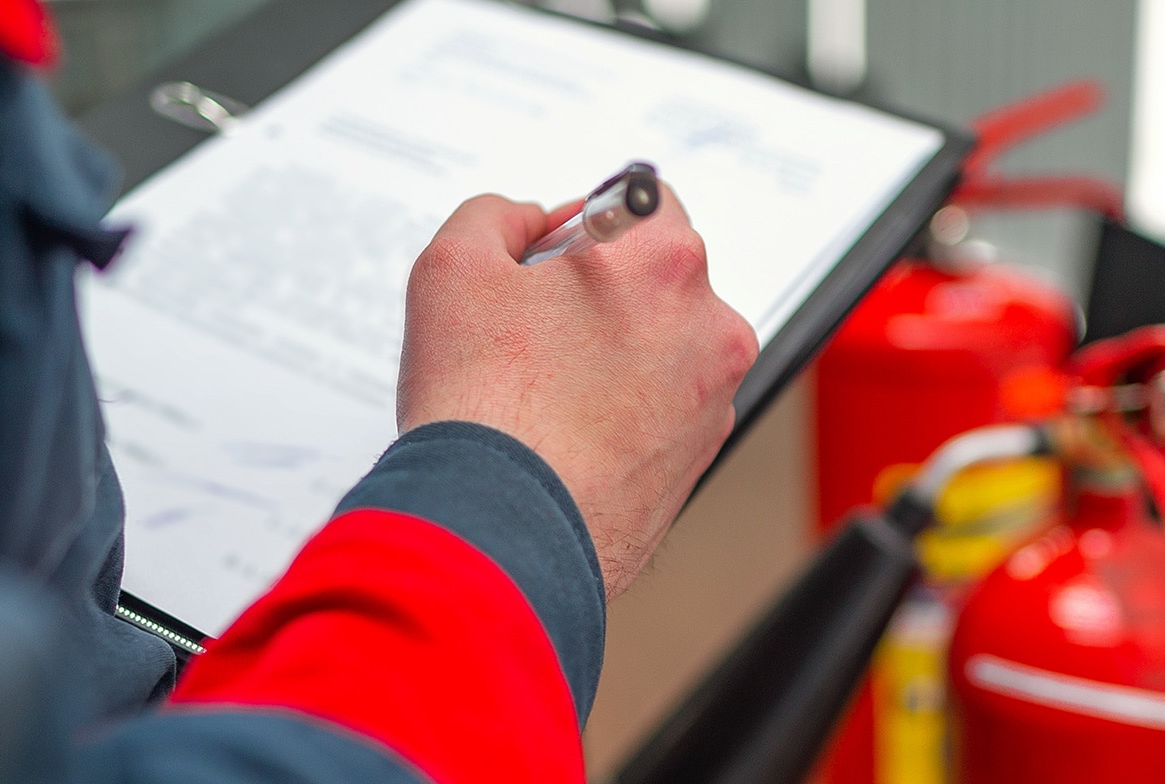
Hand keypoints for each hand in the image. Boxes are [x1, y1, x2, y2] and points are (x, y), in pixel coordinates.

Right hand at [397, 185, 757, 600]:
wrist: (501, 535)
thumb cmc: (484, 410)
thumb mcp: (452, 267)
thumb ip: (495, 215)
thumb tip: (526, 222)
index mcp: (664, 262)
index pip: (645, 200)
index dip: (589, 221)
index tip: (556, 254)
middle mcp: (709, 327)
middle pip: (658, 275)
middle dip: (604, 288)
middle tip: (536, 327)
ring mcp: (712, 397)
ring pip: (665, 343)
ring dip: (617, 349)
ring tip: (546, 389)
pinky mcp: (701, 456)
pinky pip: (666, 405)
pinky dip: (627, 407)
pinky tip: (567, 429)